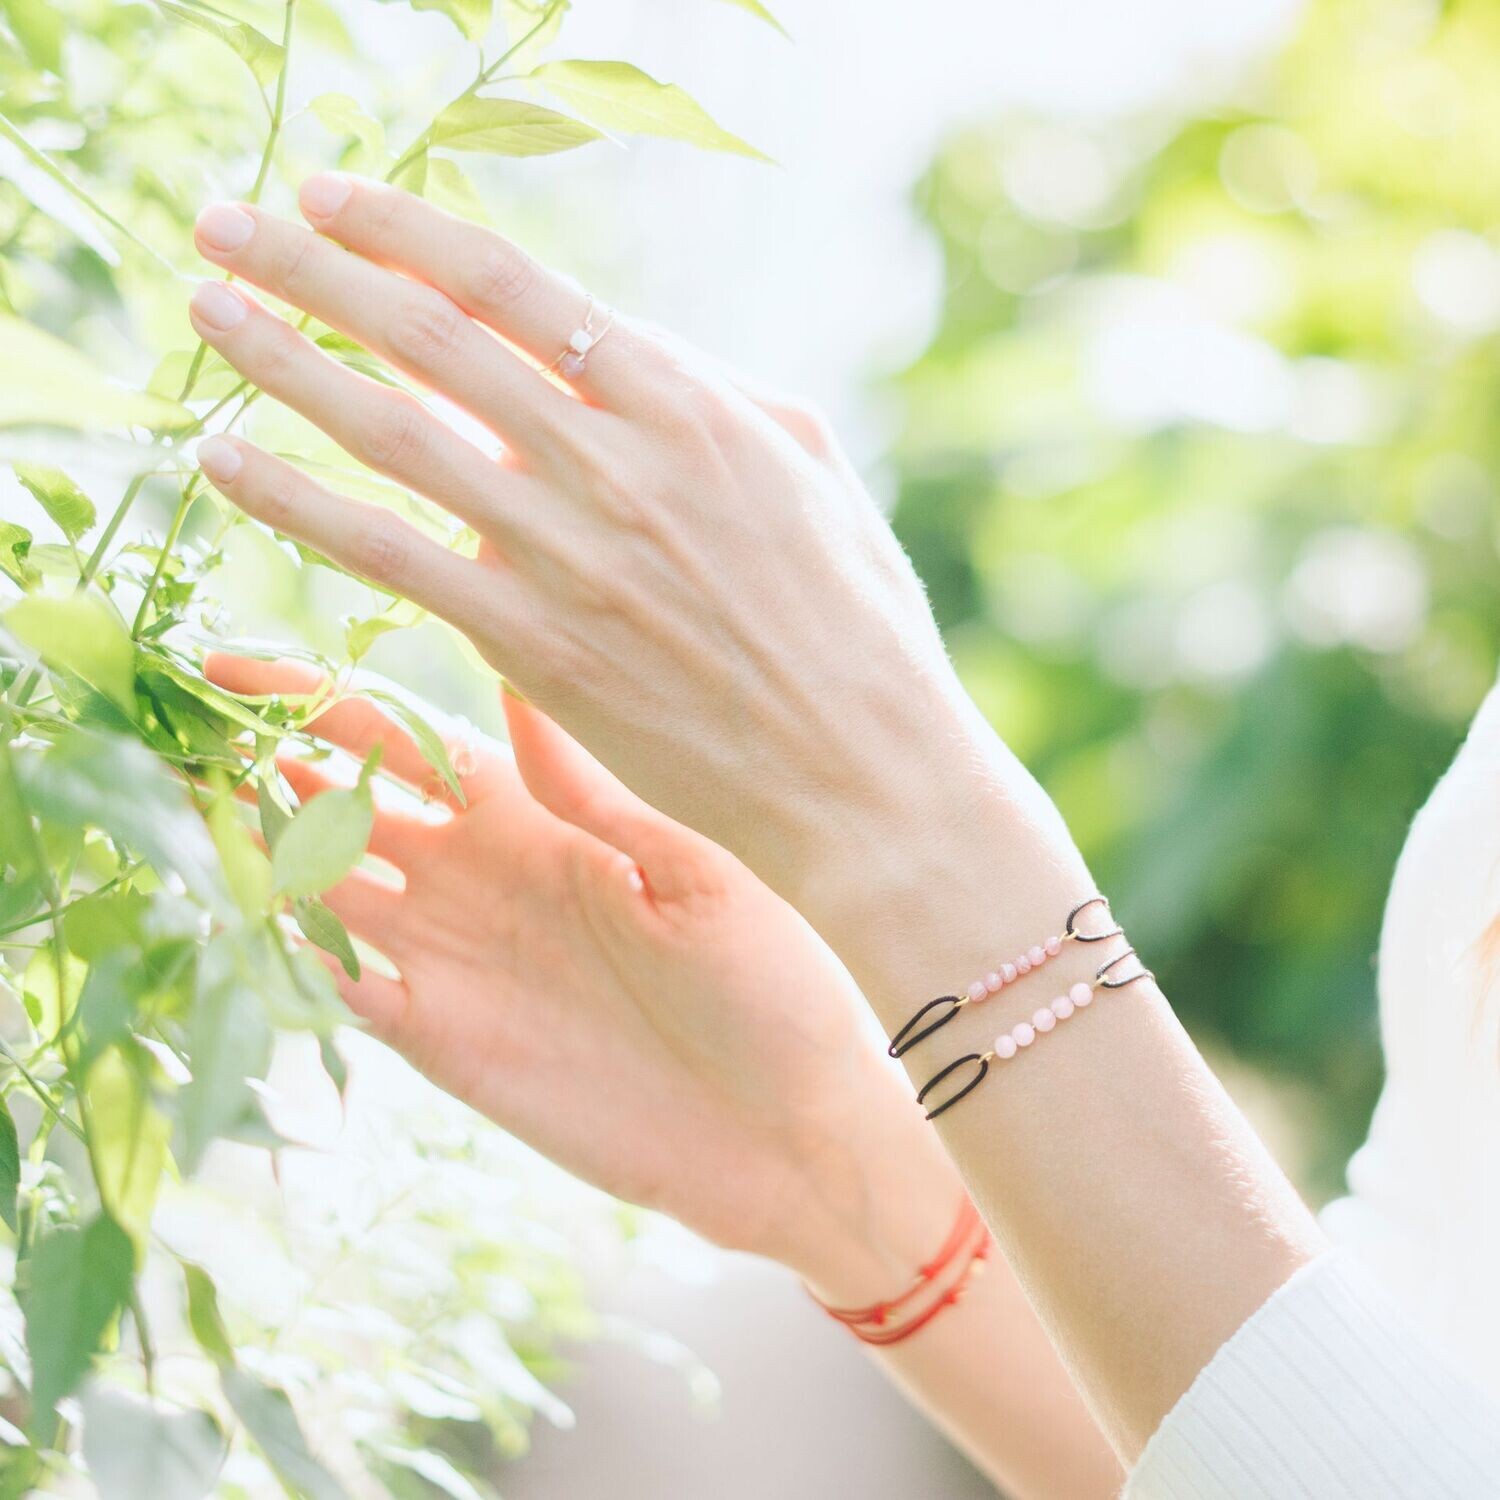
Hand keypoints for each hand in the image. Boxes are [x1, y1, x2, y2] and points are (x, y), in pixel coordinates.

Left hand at [186, 178, 1041, 928]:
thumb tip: (611, 356)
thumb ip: (708, 397)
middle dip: (314, 268)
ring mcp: (569, 555)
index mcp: (690, 404)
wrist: (861, 771)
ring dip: (283, 361)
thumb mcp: (809, 472)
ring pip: (394, 434)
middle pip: (433, 336)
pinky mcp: (535, 645)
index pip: (517, 286)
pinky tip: (227, 461)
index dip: (407, 229)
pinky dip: (300, 501)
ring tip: (200, 313)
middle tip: (225, 223)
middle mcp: (618, 462)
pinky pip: (390, 557)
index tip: (328, 197)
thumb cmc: (851, 625)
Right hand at [205, 655, 958, 1298]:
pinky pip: (346, 989)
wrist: (789, 1128)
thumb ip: (594, 791)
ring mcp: (459, 962)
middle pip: (346, 806)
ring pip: (329, 891)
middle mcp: (485, 880)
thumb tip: (521, 684)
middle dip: (263, 763)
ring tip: (178, 798)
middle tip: (177, 722)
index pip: (409, 744)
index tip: (236, 667)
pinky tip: (241, 914)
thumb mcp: (695, 868)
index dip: (325, 703)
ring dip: (255, 849)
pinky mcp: (448, 1045)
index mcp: (543, 820)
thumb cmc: (773, 982)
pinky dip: (292, 954)